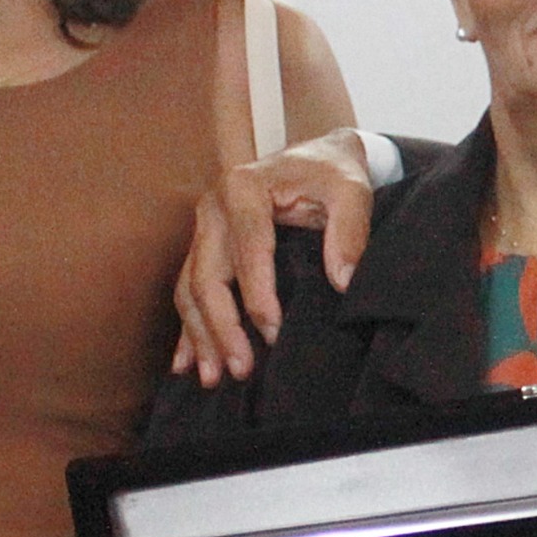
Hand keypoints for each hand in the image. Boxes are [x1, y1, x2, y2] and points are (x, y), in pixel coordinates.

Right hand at [172, 134, 380, 384]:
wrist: (317, 158)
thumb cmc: (333, 174)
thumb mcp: (352, 190)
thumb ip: (351, 230)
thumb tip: (343, 280)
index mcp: (244, 187)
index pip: (247, 248)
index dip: (257, 295)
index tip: (274, 333)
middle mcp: (213, 206)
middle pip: (206, 275)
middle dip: (222, 326)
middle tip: (241, 368)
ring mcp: (203, 228)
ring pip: (190, 289)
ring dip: (199, 336)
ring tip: (213, 378)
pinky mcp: (204, 246)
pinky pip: (187, 291)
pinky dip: (187, 329)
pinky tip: (185, 363)